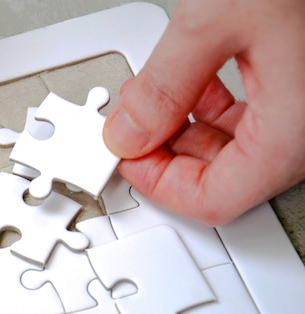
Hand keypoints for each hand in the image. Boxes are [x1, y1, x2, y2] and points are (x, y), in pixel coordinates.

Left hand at [103, 0, 304, 225]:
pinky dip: (210, 105)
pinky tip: (191, 80)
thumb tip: (128, 132)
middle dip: (165, 151)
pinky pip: (252, 116)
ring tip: (150, 95)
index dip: (156, 183)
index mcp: (293, 132)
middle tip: (129, 122)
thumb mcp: (220, 17)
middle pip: (221, 176)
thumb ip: (164, 85)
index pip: (212, 199)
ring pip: (233, 147)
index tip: (124, 155)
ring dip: (183, 127)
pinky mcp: (300, 84)